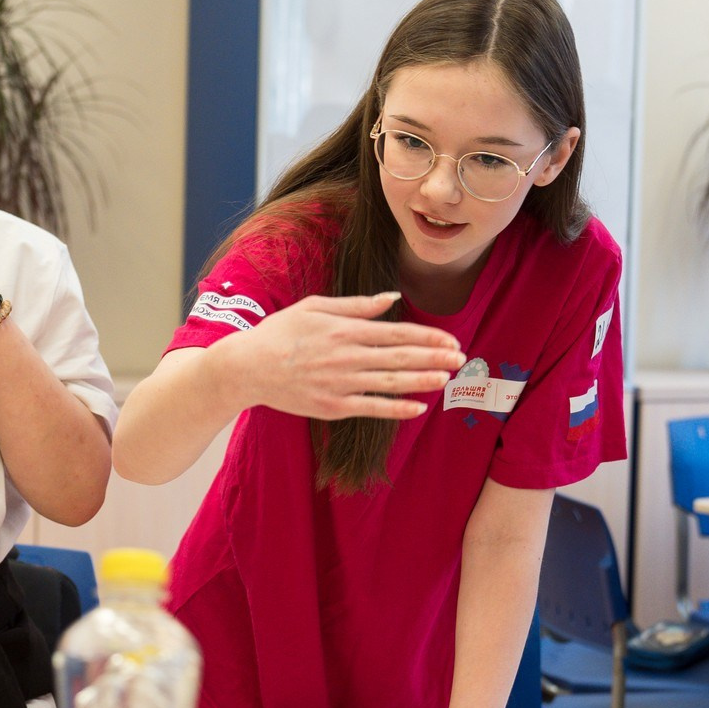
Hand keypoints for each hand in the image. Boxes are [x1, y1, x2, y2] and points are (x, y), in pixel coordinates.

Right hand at [212, 292, 464, 420]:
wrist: (247, 368)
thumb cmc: (280, 333)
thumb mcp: (315, 307)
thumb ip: (357, 305)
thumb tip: (391, 298)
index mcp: (345, 329)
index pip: (396, 333)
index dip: (427, 337)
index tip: (450, 340)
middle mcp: (347, 356)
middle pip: (400, 357)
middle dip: (434, 357)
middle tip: (461, 358)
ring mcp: (341, 383)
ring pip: (391, 382)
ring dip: (422, 380)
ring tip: (446, 378)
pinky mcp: (332, 407)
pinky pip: (372, 408)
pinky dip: (397, 409)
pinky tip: (418, 407)